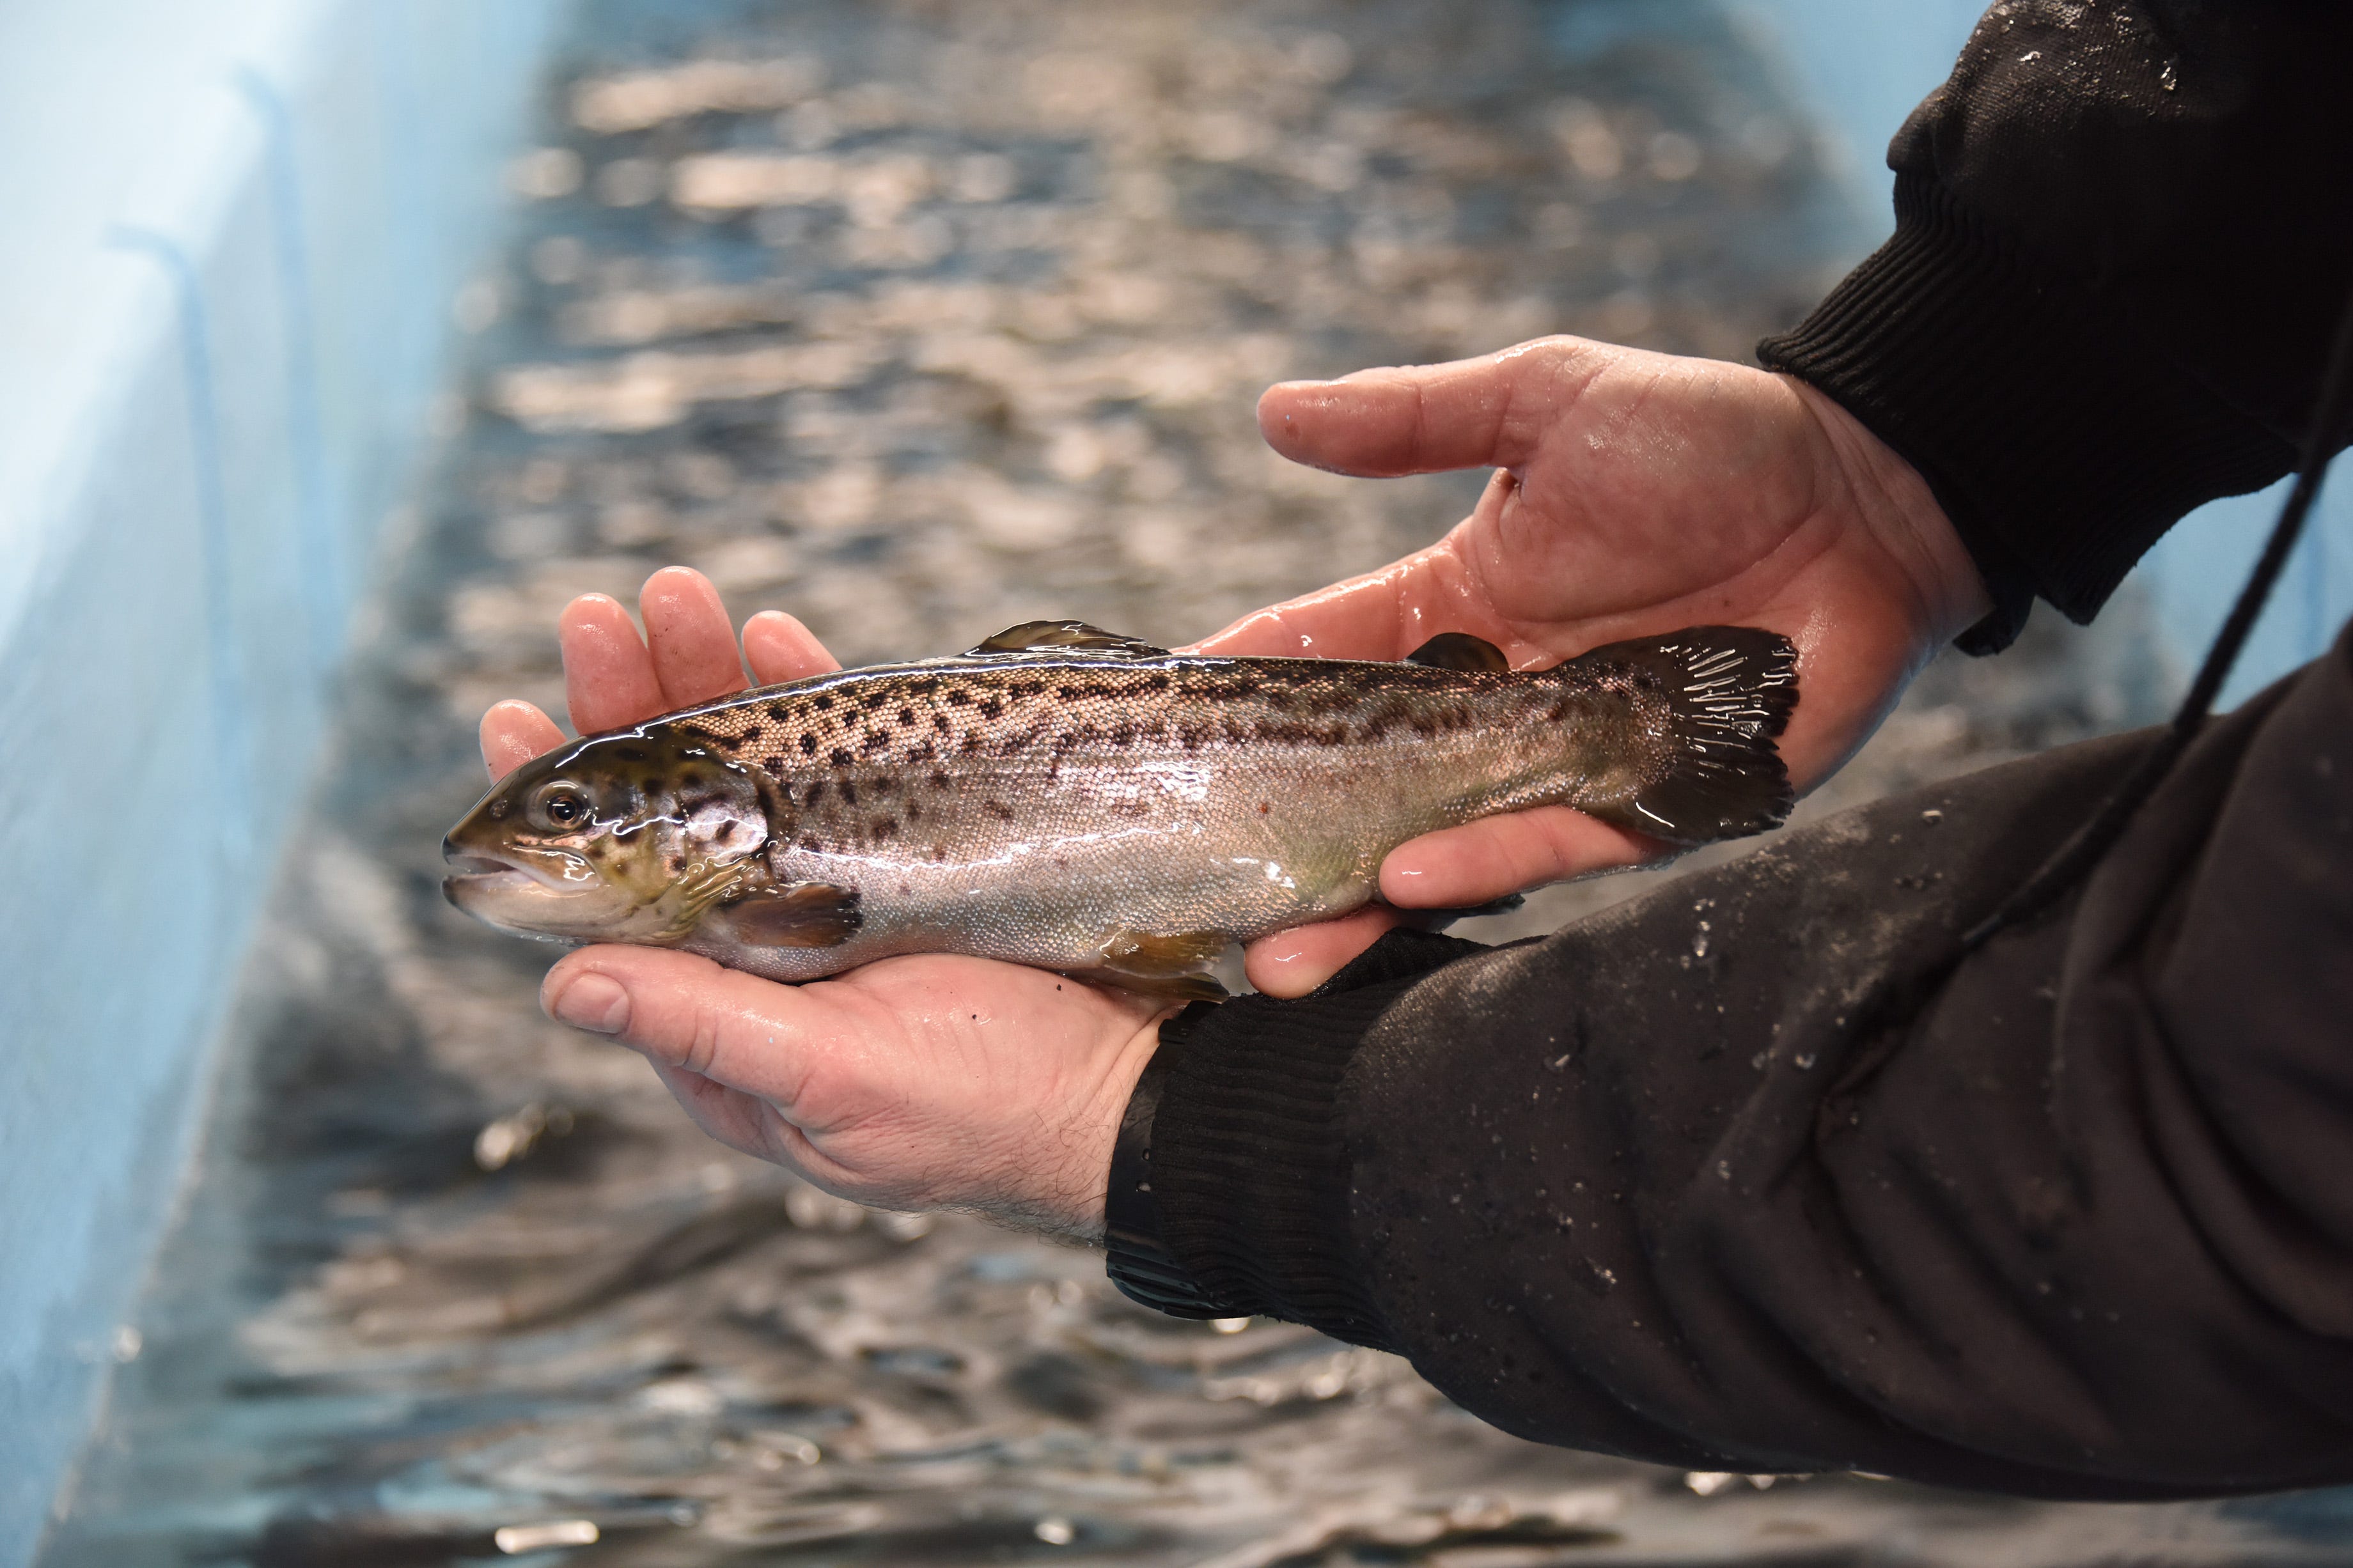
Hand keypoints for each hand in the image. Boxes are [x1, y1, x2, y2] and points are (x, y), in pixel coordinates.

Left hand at [480, 569, 1169, 1237]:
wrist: (1136, 1091)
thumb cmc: (983, 1112)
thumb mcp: (831, 1082)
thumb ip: (702, 1028)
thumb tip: (562, 986)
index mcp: (721, 1019)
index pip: (611, 899)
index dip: (562, 812)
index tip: (515, 718)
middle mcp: (765, 952)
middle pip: (670, 819)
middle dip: (635, 711)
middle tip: (599, 617)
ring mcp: (838, 898)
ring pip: (748, 777)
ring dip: (711, 682)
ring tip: (675, 595)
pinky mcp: (911, 854)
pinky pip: (843, 767)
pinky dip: (807, 703)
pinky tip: (778, 637)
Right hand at [1198, 336, 1991, 995]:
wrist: (1868, 490)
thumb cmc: (1709, 437)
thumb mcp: (1544, 403)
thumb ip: (1412, 420)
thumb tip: (1272, 412)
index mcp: (1454, 612)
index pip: (1320, 666)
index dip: (1237, 702)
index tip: (1147, 743)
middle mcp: (1493, 705)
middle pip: (1362, 787)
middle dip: (1279, 845)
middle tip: (1190, 895)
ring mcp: (1565, 765)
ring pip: (1439, 847)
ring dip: (1355, 904)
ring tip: (1275, 952)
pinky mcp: (1650, 808)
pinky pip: (1554, 846)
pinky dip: (1482, 863)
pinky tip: (1405, 881)